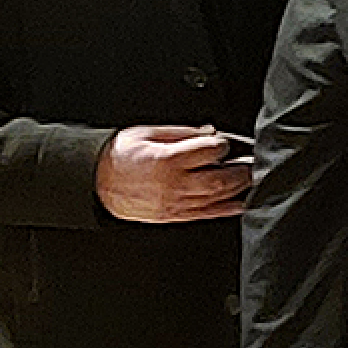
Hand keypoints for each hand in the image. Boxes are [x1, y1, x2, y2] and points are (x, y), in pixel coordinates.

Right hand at [96, 125, 248, 222]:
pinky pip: (207, 214)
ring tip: (250, 178)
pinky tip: (240, 203)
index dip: (223, 144)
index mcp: (168, 159)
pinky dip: (227, 209)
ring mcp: (175, 203)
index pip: (210, 151)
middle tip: (251, 162)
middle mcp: (174, 184)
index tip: (225, 142)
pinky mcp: (175, 216)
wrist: (96, 182)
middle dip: (242, 169)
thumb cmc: (119, 157)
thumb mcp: (146, 133)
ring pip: (217, 198)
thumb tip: (207, 131)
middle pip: (221, 178)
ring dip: (240, 189)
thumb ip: (181, 132)